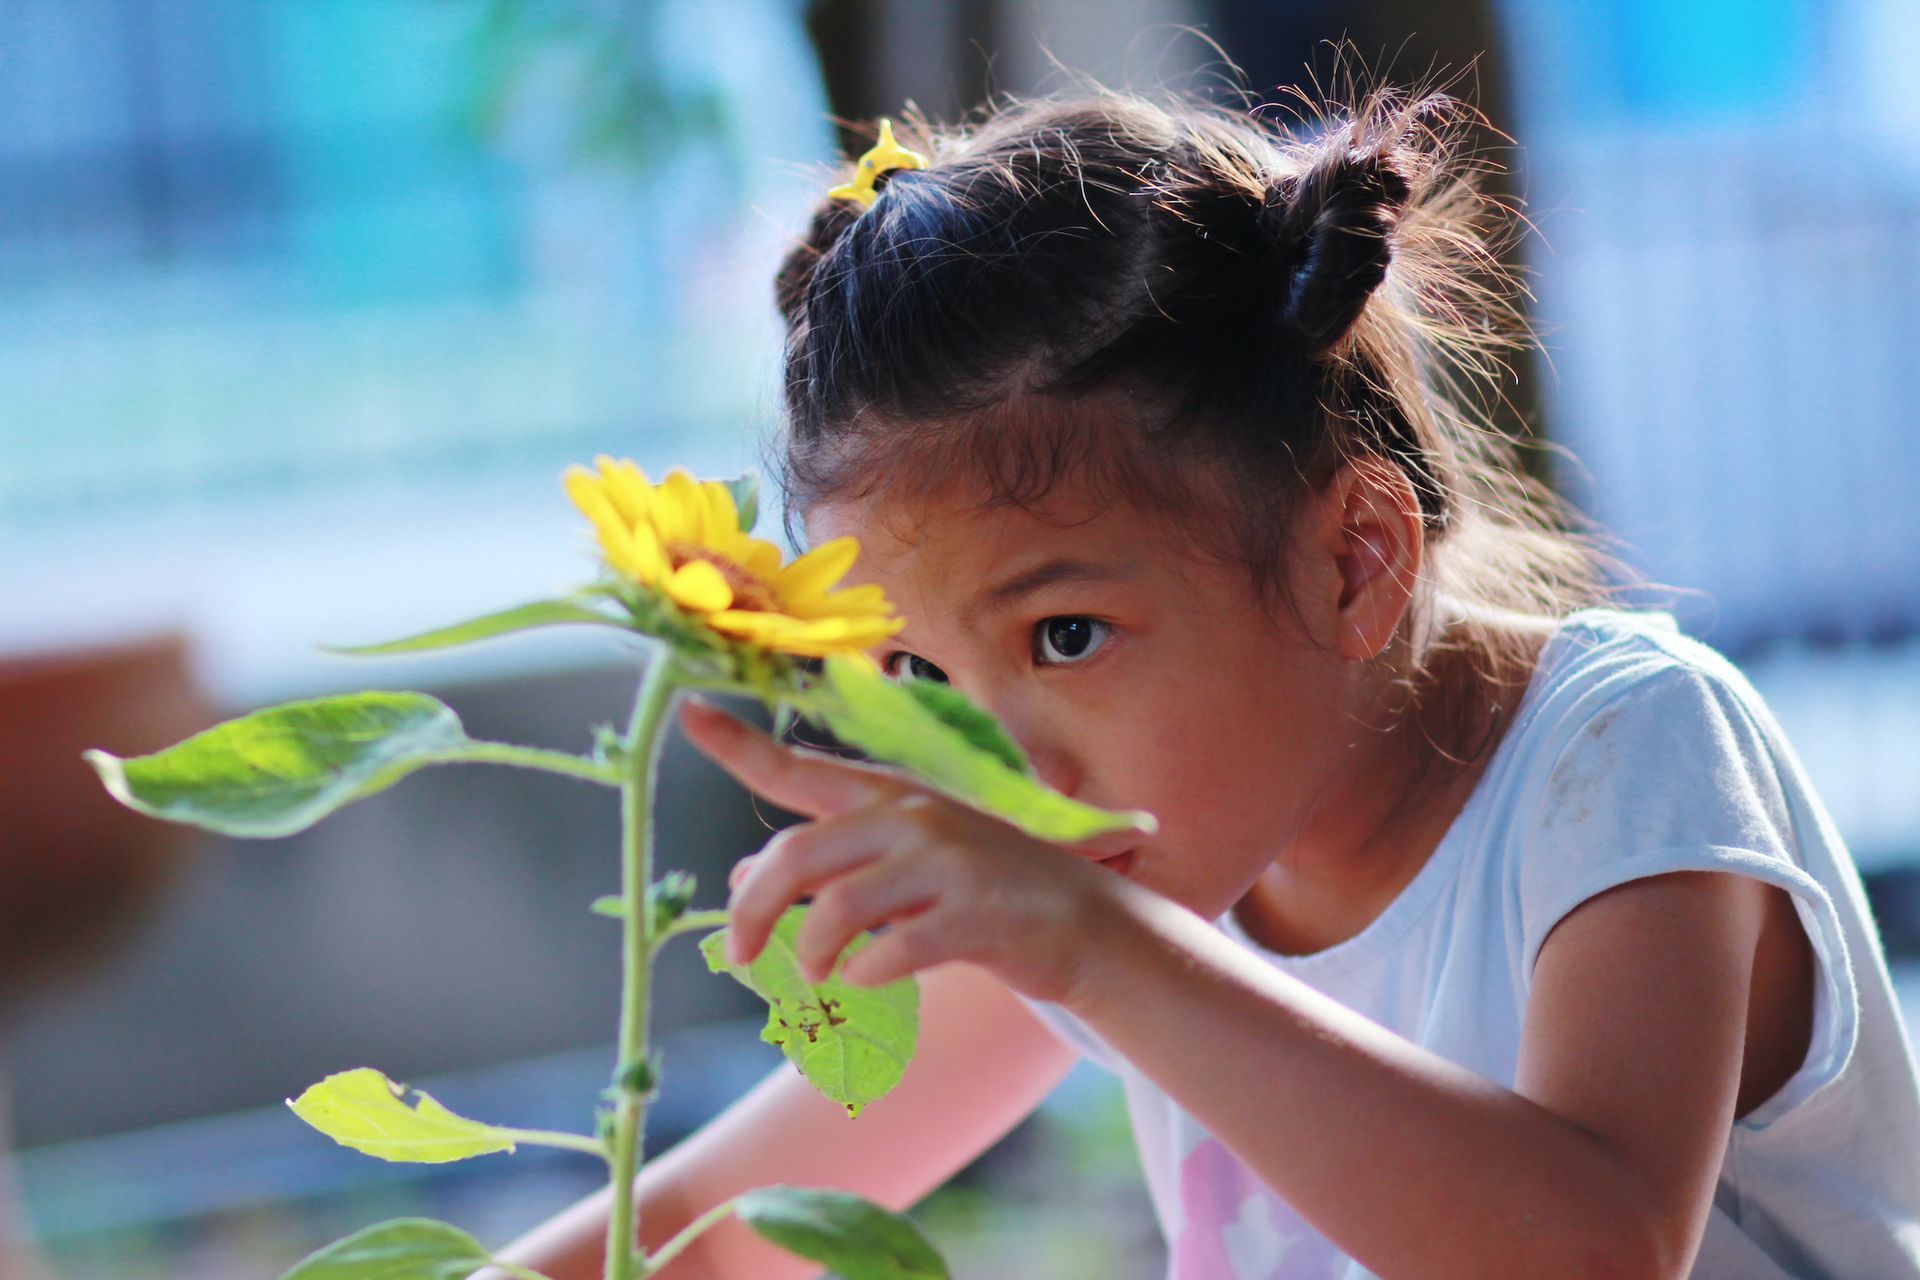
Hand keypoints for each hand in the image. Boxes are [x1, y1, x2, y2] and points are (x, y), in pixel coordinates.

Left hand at [679, 697, 1145, 1004]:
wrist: (1086, 923)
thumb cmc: (982, 890)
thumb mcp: (905, 861)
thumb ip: (829, 861)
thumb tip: (741, 878)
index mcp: (888, 796)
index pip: (797, 767)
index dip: (738, 742)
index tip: (688, 710)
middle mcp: (911, 817)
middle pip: (797, 856)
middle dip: (751, 912)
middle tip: (738, 956)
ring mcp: (946, 863)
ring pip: (837, 909)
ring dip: (813, 954)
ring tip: (820, 976)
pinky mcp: (974, 914)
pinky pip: (894, 952)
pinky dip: (870, 976)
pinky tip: (873, 981)